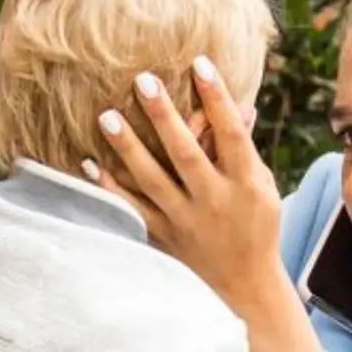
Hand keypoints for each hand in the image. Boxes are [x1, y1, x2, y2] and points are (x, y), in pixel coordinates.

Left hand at [93, 58, 286, 316]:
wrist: (244, 288)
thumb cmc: (256, 228)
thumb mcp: (263, 188)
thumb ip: (245, 150)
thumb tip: (240, 106)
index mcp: (245, 183)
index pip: (231, 134)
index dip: (217, 98)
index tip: (200, 63)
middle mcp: (215, 200)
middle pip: (186, 153)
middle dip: (165, 116)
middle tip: (142, 79)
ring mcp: (186, 221)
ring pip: (153, 180)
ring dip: (128, 147)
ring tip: (107, 116)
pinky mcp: (164, 237)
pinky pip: (132, 210)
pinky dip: (109, 189)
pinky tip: (88, 164)